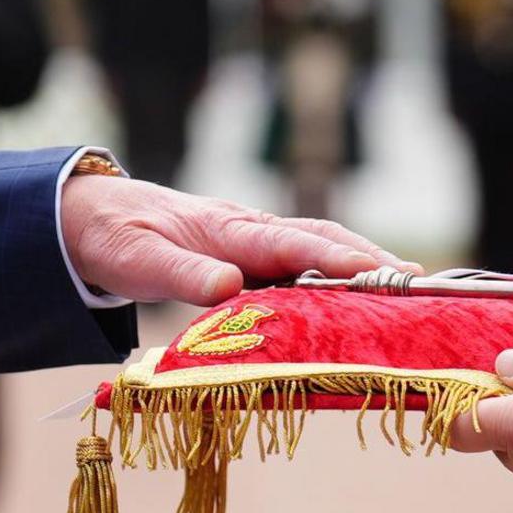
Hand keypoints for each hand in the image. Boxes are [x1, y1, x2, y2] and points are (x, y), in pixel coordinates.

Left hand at [59, 170, 404, 305]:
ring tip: (405, 288)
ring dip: (361, 264)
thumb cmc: (116, 238)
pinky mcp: (249, 254)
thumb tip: (230, 286)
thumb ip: (184, 275)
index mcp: (230, 229)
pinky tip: (355, 295)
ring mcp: (253, 240)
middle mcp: (251, 230)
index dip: (339, 259)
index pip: (295, 244)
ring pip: (318, 247)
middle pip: (322, 239)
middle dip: (371, 258)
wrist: (94, 218)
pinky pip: (302, 261)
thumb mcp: (138, 261)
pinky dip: (335, 273)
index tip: (379, 273)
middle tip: (417, 282)